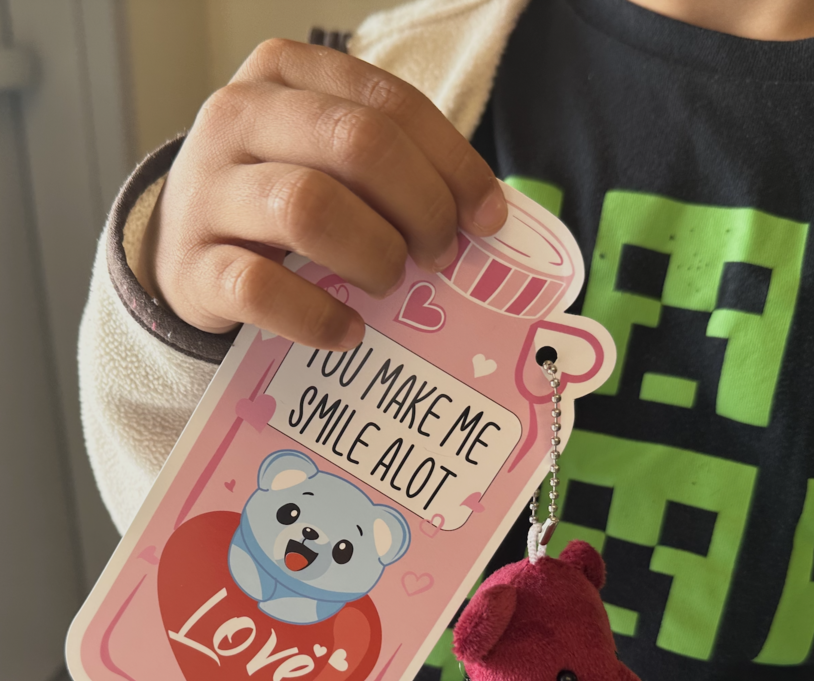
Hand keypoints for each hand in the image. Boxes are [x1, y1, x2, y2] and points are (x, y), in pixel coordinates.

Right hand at [135, 39, 507, 349]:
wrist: (186, 249)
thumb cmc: (281, 199)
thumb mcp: (330, 160)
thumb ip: (395, 166)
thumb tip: (484, 215)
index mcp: (286, 75)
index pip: (390, 104)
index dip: (453, 165)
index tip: (487, 219)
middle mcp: (239, 117)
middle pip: (357, 144)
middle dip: (421, 207)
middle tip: (438, 255)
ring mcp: (207, 191)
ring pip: (309, 207)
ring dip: (373, 255)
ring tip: (387, 284)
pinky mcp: (191, 267)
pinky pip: (263, 289)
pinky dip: (319, 317)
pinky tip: (348, 331)